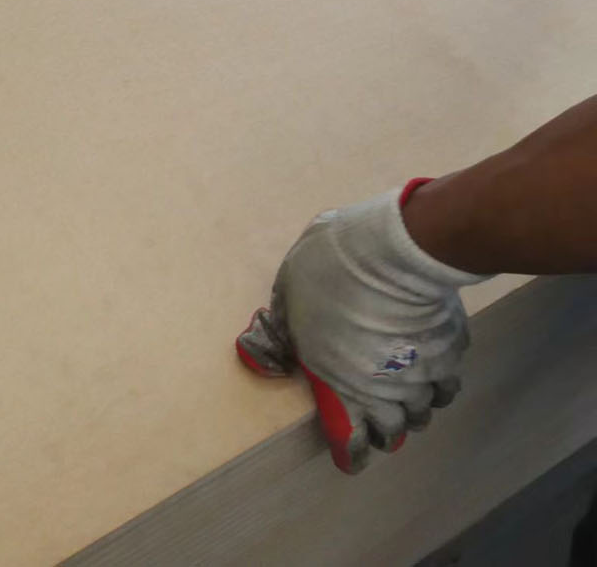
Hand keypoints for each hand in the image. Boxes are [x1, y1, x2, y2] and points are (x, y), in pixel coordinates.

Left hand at [235, 184, 487, 473]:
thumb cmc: (330, 269)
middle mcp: (386, 391)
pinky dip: (439, 379)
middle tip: (380, 413)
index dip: (352, 451)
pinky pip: (448, 378)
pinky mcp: (451, 350)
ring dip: (414, 404)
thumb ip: (277, 330)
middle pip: (394, 430)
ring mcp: (423, 374)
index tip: (351, 454)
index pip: (352, 442)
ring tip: (406, 390)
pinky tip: (431, 365)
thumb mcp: (287, 292)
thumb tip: (254, 356)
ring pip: (424, 409)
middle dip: (387, 427)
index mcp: (340, 384)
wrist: (392, 250)